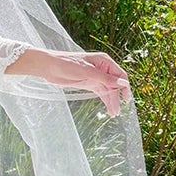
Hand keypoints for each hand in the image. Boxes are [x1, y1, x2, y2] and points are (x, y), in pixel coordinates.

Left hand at [6, 48, 131, 116]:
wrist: (49, 67)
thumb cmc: (67, 64)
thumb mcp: (87, 72)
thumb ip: (105, 79)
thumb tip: (122, 84)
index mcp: (104, 61)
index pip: (120, 75)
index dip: (124, 87)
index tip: (126, 99)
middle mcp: (102, 68)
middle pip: (115, 85)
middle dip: (116, 98)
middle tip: (117, 112)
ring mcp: (96, 76)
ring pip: (108, 90)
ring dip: (111, 101)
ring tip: (113, 114)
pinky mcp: (89, 83)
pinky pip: (100, 92)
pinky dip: (104, 100)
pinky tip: (108, 109)